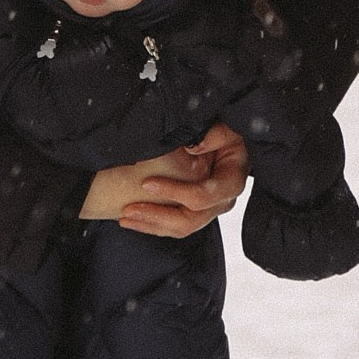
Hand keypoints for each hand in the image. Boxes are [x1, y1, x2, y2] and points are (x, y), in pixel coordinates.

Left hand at [83, 124, 248, 239]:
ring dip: (150, 224)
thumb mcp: (226, 130)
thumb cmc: (228, 136)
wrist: (232, 146)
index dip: (174, 192)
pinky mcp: (197, 214)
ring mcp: (209, 211)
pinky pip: (175, 227)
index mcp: (231, 183)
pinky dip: (153, 225)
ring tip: (125, 217)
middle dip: (156, 215)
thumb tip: (193, 147)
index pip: (202, 196)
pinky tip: (134, 221)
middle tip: (129, 209)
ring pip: (180, 228)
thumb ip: (215, 136)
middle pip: (189, 220)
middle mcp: (222, 202)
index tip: (147, 183)